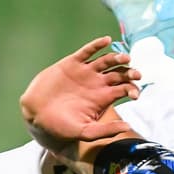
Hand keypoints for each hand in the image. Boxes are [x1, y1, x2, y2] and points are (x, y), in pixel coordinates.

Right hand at [20, 37, 140, 152]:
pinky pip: (87, 51)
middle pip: (120, 72)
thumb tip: (127, 126)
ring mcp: (86, 72)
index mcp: (103, 97)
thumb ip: (106, 130)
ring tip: (125, 58)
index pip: (125, 88)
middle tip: (136, 74)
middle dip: (130, 72)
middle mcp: (97, 83)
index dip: (132, 89)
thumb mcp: (86, 132)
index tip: (134, 94)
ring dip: (118, 57)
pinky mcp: (72, 63)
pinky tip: (107, 41)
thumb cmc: (61, 127)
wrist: (37, 115)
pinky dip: (97, 45)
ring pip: (107, 60)